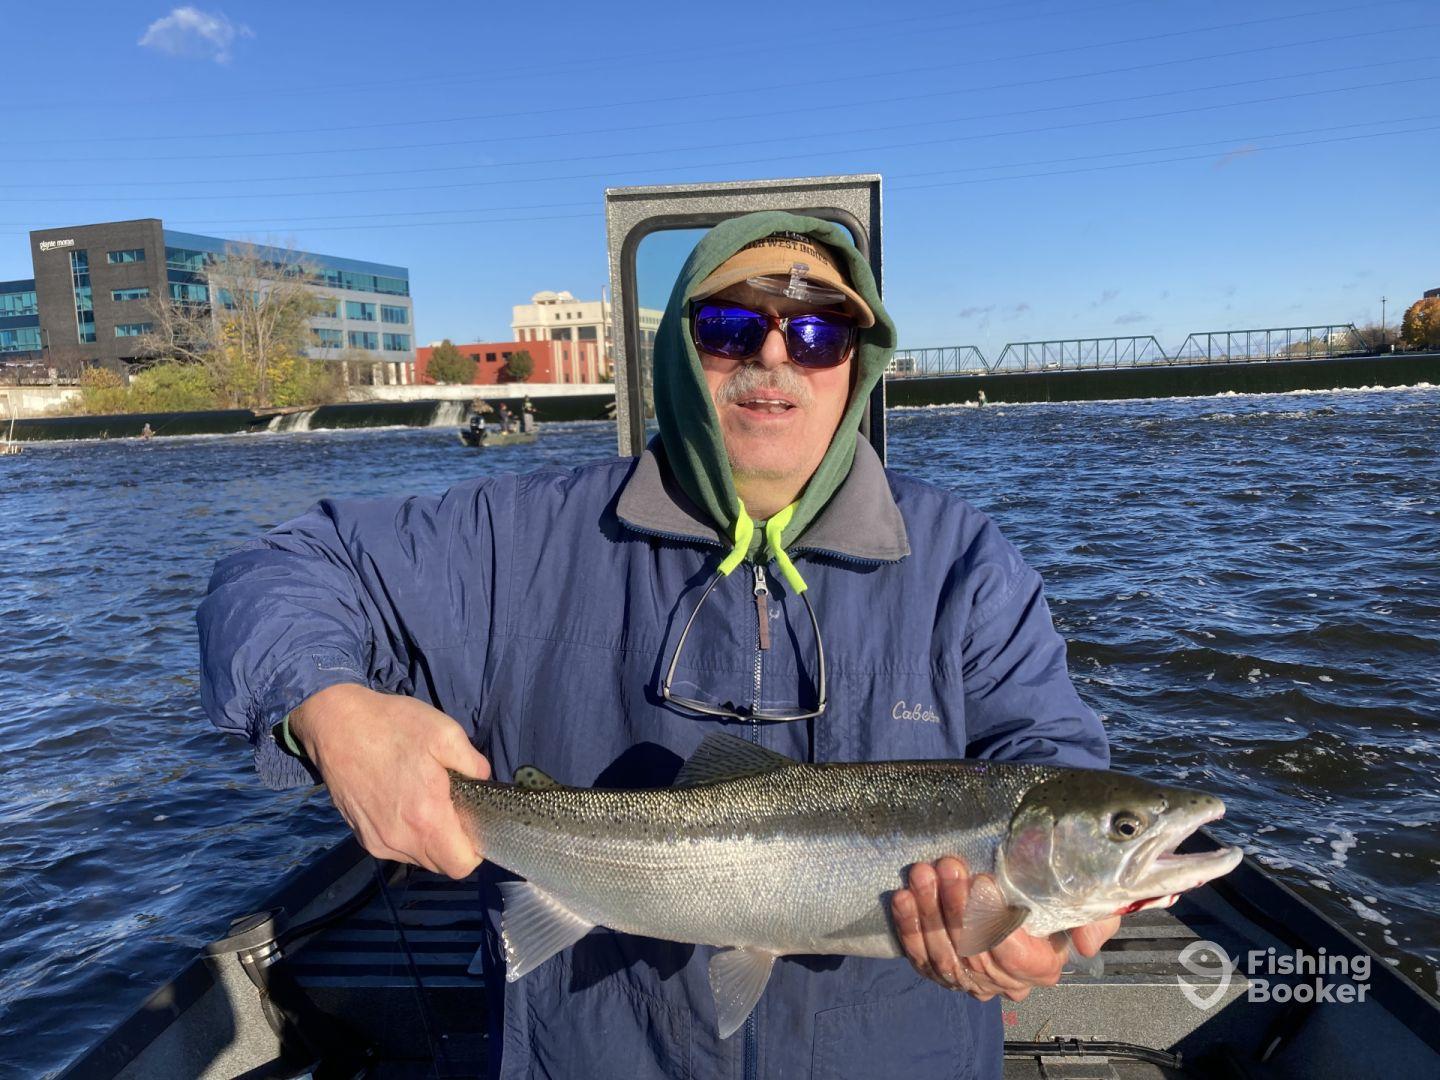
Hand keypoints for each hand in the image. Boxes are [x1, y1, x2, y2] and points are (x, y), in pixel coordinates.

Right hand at [289, 684, 490, 878]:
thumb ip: (474, 764)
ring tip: (426, 801)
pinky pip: (395, 849)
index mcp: (425, 818)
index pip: (461, 865)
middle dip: (454, 844)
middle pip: (440, 865)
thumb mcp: (445, 733)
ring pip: (417, 858)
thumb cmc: (392, 726)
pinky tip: (403, 802)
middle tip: (454, 808)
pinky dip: (407, 835)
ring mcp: (376, 841)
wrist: (335, 725)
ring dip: (429, 839)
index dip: (476, 850)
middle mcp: (399, 840)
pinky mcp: (361, 836)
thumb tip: (483, 782)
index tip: (475, 823)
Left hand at [891, 856, 1119, 1001]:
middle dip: (956, 907)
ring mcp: (968, 980)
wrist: (1025, 894)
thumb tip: (1085, 946)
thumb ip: (1095, 921)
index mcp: (1040, 968)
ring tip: (923, 874)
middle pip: (973, 953)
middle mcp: (1003, 982)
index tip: (984, 883)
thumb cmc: (1056, 899)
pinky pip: (919, 956)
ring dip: (929, 912)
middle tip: (947, 867)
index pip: (1013, 956)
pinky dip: (908, 927)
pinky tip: (902, 898)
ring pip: (943, 955)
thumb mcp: (1091, 905)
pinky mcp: (940, 970)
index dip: (994, 923)